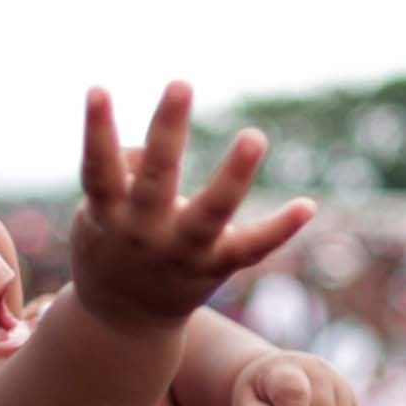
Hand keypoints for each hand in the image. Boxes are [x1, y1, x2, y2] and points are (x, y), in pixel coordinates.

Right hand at [71, 82, 314, 327]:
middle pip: (157, 179)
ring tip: (254, 136)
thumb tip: (151, 147)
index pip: (99, 169)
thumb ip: (119, 176)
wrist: (123, 323)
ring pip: (210, 213)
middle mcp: (144, 234)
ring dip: (233, 175)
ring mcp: (182, 253)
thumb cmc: (109, 248)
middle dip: (167, 130)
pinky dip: (280, 229)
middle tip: (180, 83)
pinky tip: (308, 205)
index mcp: (109, 217)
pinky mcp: (214, 269)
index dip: (97, 130)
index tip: (97, 89)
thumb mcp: (96, 216)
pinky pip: (251, 248)